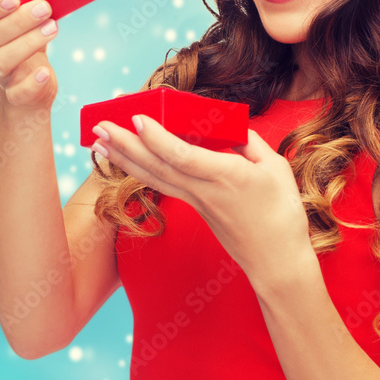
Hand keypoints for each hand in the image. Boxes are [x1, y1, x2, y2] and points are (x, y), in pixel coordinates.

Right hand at [0, 0, 59, 108]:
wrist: (32, 87)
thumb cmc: (29, 43)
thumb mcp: (26, 18)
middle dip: (19, 21)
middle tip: (45, 8)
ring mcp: (0, 75)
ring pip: (2, 61)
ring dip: (28, 43)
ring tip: (53, 28)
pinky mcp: (16, 95)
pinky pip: (18, 91)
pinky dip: (31, 82)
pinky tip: (44, 72)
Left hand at [92, 115, 312, 285]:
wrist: (276, 261)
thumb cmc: (282, 214)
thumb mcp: (276, 168)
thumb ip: (250, 142)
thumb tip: (230, 126)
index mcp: (226, 176)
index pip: (183, 156)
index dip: (157, 138)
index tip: (137, 118)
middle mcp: (203, 190)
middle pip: (156, 166)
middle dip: (125, 145)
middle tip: (98, 125)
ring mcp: (196, 201)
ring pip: (153, 176)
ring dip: (123, 158)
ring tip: (98, 141)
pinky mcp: (195, 207)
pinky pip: (163, 184)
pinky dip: (141, 169)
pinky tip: (127, 159)